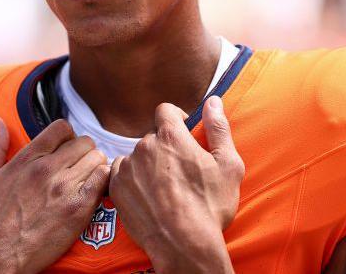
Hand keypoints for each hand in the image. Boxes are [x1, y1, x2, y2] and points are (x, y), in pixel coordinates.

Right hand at [0, 117, 109, 273]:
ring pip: (97, 158)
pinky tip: (94, 192)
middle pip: (84, 142)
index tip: (65, 149)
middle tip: (78, 167)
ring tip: (87, 179)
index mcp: (27, 159)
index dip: (67, 136)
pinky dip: (103, 182)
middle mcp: (48, 169)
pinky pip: (104, 179)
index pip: (61, 128)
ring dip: (95, 166)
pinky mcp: (78, 209)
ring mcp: (64, 188)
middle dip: (83, 152)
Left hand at [108, 97, 243, 273]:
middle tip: (179, 172)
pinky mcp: (116, 187)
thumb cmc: (210, 206)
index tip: (184, 136)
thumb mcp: (228, 165)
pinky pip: (121, 173)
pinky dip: (132, 180)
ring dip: (147, 165)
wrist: (183, 244)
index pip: (166, 110)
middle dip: (164, 148)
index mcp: (171, 136)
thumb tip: (213, 101)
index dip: (176, 120)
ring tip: (164, 189)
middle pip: (152, 136)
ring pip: (137, 156)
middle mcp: (144, 146)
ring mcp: (127, 166)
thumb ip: (218, 128)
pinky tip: (148, 196)